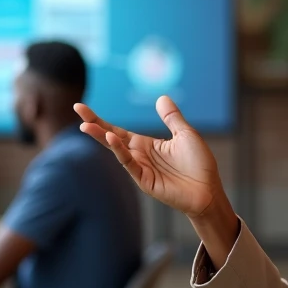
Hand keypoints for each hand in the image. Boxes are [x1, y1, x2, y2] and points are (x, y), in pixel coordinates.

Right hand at [76, 97, 227, 220]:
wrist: (209, 190)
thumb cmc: (199, 164)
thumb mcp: (185, 134)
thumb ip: (171, 117)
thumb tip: (161, 97)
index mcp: (146, 144)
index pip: (117, 130)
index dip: (100, 119)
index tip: (82, 107)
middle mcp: (139, 155)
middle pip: (110, 137)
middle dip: (94, 124)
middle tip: (78, 109)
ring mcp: (140, 168)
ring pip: (116, 150)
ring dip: (101, 137)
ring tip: (86, 125)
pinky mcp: (145, 180)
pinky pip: (129, 164)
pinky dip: (120, 152)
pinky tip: (112, 139)